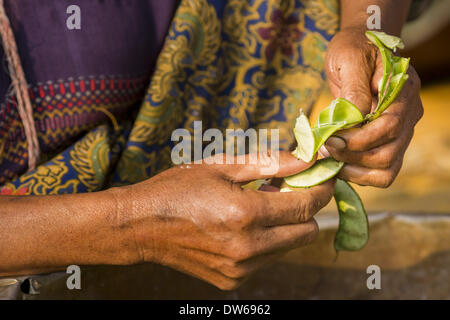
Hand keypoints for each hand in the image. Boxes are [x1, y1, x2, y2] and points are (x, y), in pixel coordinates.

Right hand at [119, 151, 334, 289]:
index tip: (324, 176)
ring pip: (288, 247)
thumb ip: (270, 164)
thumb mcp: (222, 166)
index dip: (321, 188)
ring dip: (284, 226)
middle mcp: (248, 247)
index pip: (305, 206)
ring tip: (258, 207)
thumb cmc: (177, 189)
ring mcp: (240, 268)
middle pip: (307, 232)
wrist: (140, 226)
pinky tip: (243, 227)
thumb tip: (307, 158)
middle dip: (305, 209)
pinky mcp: (232, 280)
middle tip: (287, 190)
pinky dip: (265, 242)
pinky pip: (266, 260)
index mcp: (245, 214)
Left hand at [324, 27, 423, 187]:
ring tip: (330, 156)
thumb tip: (352, 121)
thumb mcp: (349, 60)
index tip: (330, 138)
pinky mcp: (388, 143)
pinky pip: (381, 172)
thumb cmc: (352, 50)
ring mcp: (401, 131)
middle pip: (388, 153)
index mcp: (403, 92)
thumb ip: (353, 89)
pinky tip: (338, 163)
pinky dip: (358, 174)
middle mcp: (409, 115)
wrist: (357, 50)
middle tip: (326, 148)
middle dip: (352, 155)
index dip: (358, 139)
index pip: (389, 127)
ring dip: (354, 170)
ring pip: (387, 169)